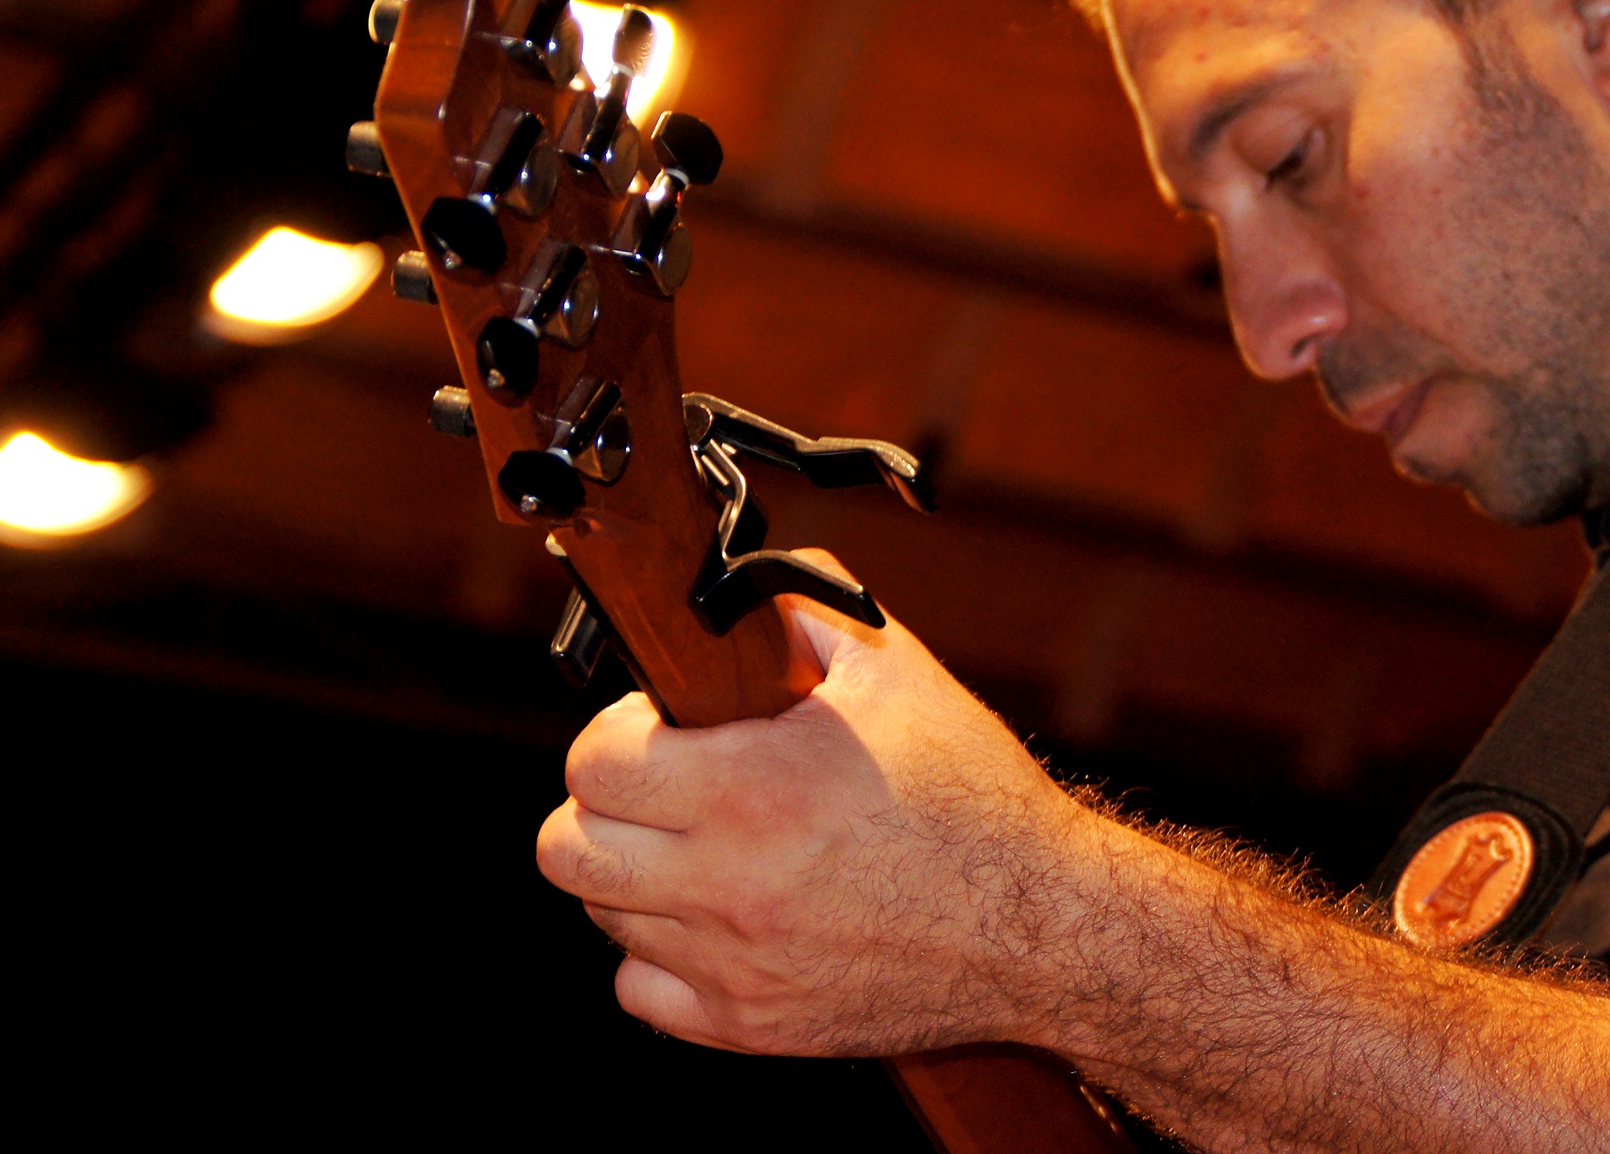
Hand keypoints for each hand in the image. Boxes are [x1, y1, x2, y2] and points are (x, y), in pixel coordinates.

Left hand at [535, 552, 1097, 1054]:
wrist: (1043, 925)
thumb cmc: (973, 794)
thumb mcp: (896, 670)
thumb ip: (803, 607)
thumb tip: (732, 584)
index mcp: (752, 789)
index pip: (591, 763)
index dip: (619, 732)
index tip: (663, 728)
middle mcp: (727, 884)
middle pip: (566, 847)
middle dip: (605, 804)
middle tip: (664, 786)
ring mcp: (732, 964)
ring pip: (603, 914)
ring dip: (636, 873)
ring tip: (704, 846)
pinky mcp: (749, 1026)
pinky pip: (639, 989)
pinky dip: (662, 952)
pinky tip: (718, 915)